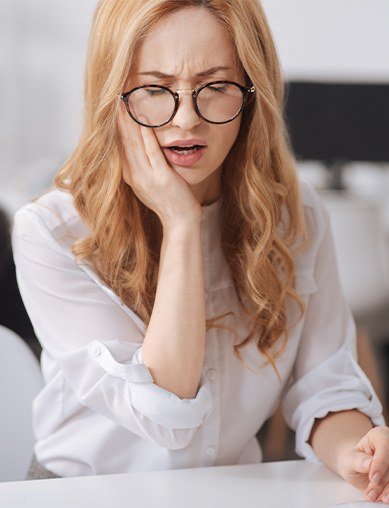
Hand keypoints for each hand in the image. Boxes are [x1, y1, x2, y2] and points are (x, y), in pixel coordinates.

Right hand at [117, 102, 200, 228]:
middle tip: (115, 98)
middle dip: (119, 119)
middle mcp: (135, 176)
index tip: (114, 110)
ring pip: (134, 144)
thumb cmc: (169, 203)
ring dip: (129, 122)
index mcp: (131, 177)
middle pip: (124, 142)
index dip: (116, 127)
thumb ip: (144, 168)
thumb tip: (141, 151)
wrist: (180, 222)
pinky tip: (143, 120)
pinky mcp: (161, 177)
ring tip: (124, 102)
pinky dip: (147, 135)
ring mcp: (147, 177)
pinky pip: (152, 152)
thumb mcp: (150, 184)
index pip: (120, 147)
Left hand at [339, 425, 388, 502]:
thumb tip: (368, 464)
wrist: (358, 470)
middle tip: (370, 494)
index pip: (385, 445)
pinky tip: (384, 498)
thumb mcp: (349, 460)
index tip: (373, 478)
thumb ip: (357, 461)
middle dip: (383, 481)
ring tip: (374, 497)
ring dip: (387, 489)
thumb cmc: (354, 461)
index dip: (380, 463)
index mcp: (379, 435)